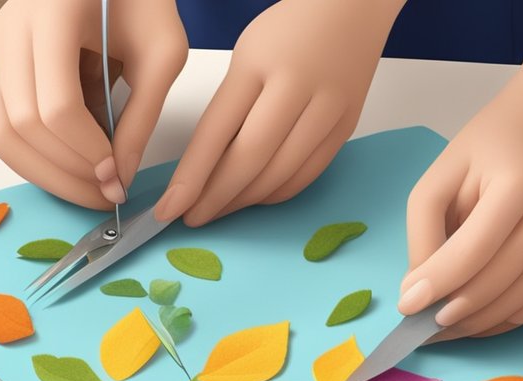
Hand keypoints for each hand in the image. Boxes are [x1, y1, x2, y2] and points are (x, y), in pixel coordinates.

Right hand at [0, 0, 186, 208]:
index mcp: (52, 13)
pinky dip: (33, 157)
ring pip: (0, 133)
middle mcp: (12, 29)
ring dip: (44, 173)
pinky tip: (71, 168)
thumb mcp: (162, 51)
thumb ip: (143, 115)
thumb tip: (119, 179)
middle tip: (107, 194)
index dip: (86, 151)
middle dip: (67, 171)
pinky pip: (1, 126)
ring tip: (89, 189)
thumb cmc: (141, 0)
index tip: (118, 176)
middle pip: (22, 124)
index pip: (56, 105)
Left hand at [155, 0, 403, 225]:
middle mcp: (296, 88)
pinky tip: (255, 197)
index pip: (215, 133)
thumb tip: (205, 169)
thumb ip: (230, 108)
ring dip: (244, 201)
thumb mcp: (246, 55)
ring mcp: (327, 110)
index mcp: (257, 65)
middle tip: (192, 219)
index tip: (169, 207)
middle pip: (249, 160)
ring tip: (219, 210)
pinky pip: (307, 174)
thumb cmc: (292, 29)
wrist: (353, 10)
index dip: (190, 178)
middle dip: (215, 198)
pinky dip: (277, 193)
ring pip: (280, 175)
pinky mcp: (347, 126)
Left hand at [398, 94, 522, 339]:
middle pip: (501, 277)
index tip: (407, 305)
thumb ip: (425, 230)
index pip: (474, 248)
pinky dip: (511, 317)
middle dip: (458, 310)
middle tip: (425, 325)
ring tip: (448, 327)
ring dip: (482, 322)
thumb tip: (420, 290)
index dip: (439, 282)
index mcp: (517, 180)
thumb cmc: (488, 147)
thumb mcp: (442, 174)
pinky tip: (481, 320)